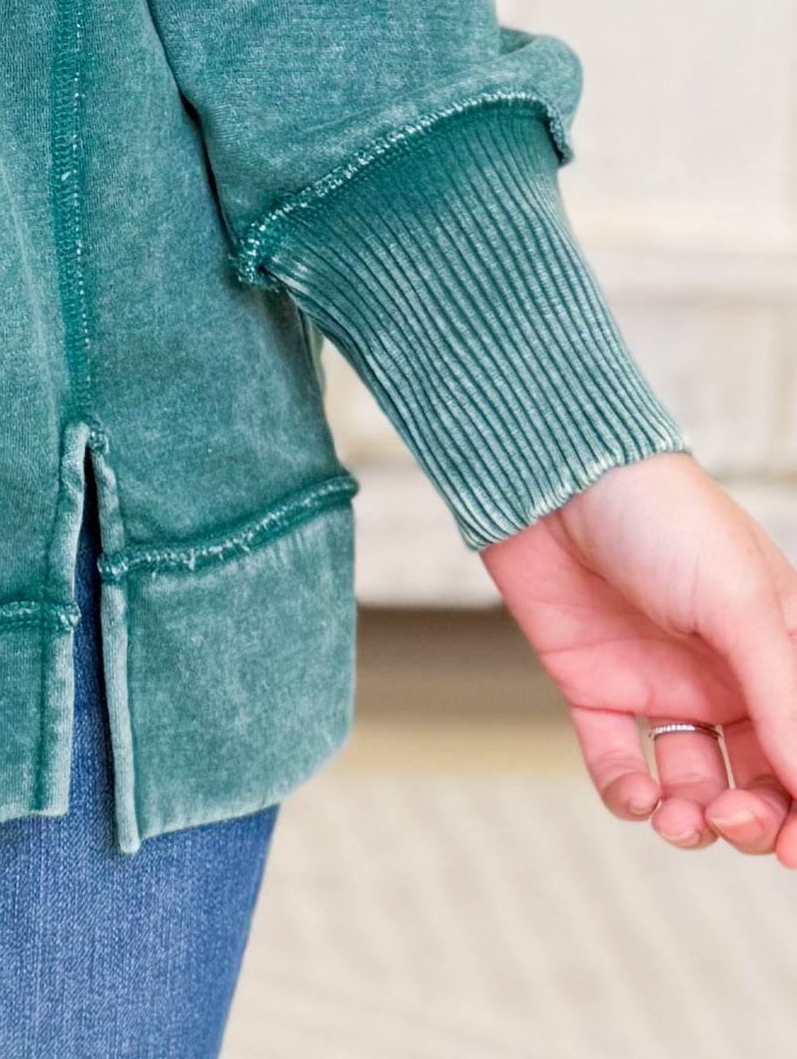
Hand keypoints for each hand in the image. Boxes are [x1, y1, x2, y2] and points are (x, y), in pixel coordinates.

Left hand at [480, 452, 796, 860]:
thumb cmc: (661, 517)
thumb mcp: (740, 604)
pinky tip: (637, 797)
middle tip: (734, 821)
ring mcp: (661, 683)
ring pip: (694, 789)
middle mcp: (726, 676)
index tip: (795, 848)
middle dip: (755, 821)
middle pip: (759, 783)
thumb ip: (784, 699)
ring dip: (694, 821)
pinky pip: (620, 765)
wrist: (552, 475)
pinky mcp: (596, 687)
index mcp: (778, 651)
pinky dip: (629, 796)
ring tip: (680, 817)